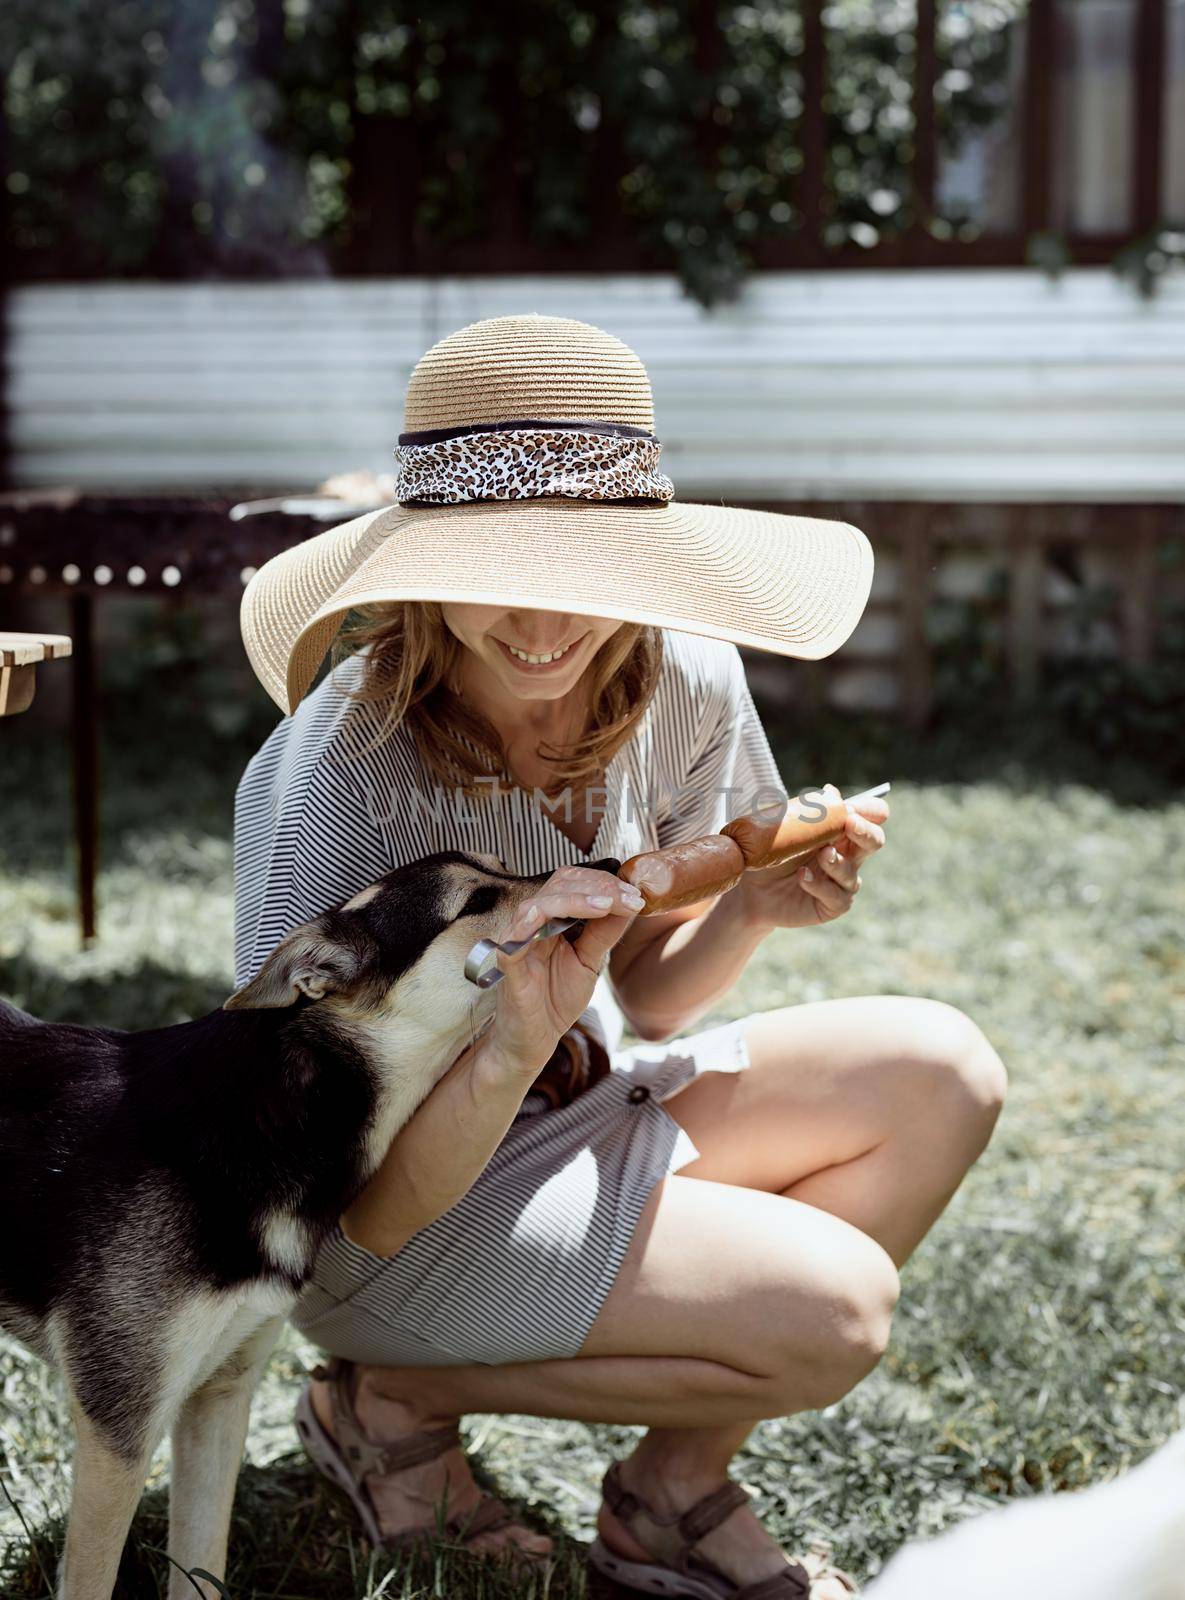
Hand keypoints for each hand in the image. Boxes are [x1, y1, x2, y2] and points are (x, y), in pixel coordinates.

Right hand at [480, 865, 643, 1076]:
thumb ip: (604, 932)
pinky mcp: (508, 967)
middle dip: (597, 887)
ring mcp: (517, 943)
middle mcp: (532, 923)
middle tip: (629, 897)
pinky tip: (554, 917)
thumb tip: (630, 904)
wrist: (536, 1038)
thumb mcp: (590, 961)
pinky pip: (513, 941)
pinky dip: (529, 924)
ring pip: (539, 905)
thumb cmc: (557, 998)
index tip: (635, 895)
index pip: (573, 883)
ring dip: (575, 900)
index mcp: (551, 918)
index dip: (604, 883)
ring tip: (606, 905)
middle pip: (559, 885)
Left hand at [736, 782, 888, 930]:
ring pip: (852, 872)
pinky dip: (819, 885)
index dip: (869, 811)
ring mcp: (842, 882)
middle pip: (875, 841)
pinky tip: (803, 876)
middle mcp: (848, 856)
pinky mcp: (833, 905)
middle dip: (866, 832)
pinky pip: (835, 896)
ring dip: (837, 861)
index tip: (851, 809)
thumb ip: (808, 810)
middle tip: (849, 824)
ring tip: (822, 854)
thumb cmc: (772, 852)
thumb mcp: (786, 828)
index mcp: (842, 831)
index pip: (872, 816)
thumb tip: (831, 790)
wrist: (751, 886)